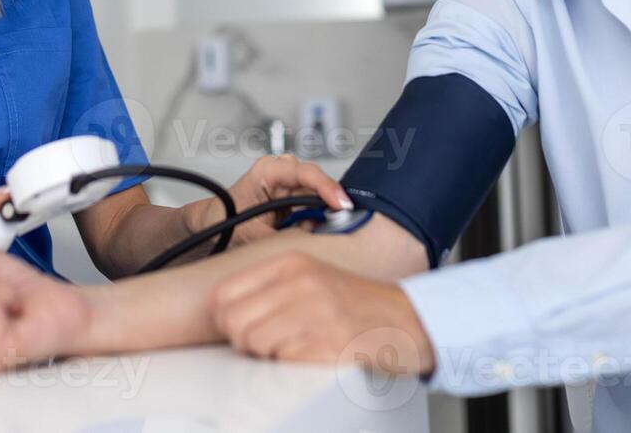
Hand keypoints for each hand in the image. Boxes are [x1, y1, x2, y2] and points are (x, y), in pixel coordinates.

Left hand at [183, 154, 351, 247]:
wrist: (215, 222)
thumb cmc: (225, 219)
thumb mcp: (253, 232)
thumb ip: (283, 236)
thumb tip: (312, 239)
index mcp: (268, 171)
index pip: (306, 173)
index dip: (327, 188)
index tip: (341, 204)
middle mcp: (282, 172)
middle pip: (317, 185)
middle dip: (326, 207)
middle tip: (328, 227)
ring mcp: (290, 182)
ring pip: (318, 198)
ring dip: (316, 217)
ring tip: (297, 230)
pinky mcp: (295, 196)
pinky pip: (314, 207)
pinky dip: (312, 221)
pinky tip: (298, 229)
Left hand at [209, 252, 434, 375]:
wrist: (407, 321)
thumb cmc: (356, 303)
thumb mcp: (309, 278)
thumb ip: (268, 288)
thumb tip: (223, 309)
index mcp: (291, 264)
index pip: (224, 294)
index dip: (224, 318)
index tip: (239, 326)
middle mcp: (301, 284)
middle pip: (233, 322)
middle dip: (243, 341)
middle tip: (265, 344)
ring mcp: (317, 313)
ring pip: (254, 343)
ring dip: (268, 355)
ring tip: (292, 348)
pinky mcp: (331, 343)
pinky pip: (284, 361)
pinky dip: (292, 365)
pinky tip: (310, 355)